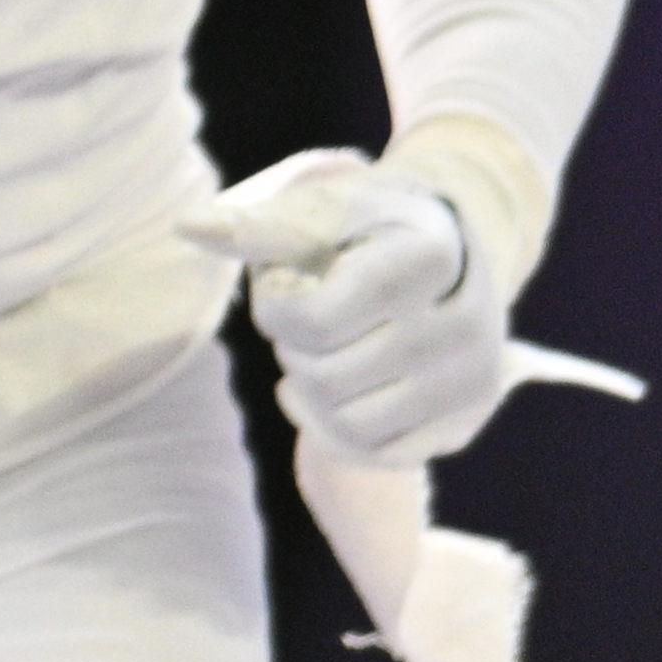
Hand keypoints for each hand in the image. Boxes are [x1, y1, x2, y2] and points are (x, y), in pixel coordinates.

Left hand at [181, 128, 544, 467]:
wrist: (449, 256)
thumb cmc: (369, 229)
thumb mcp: (323, 208)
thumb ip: (260, 223)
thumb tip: (189, 227)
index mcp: (429, 259)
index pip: (312, 321)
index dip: (274, 310)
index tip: (284, 286)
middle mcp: (467, 325)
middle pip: (325, 376)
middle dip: (294, 349)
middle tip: (308, 321)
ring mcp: (472, 380)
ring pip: (348, 423)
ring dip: (312, 391)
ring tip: (323, 353)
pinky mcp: (464, 422)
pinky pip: (375, 453)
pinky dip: (336, 429)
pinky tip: (334, 391)